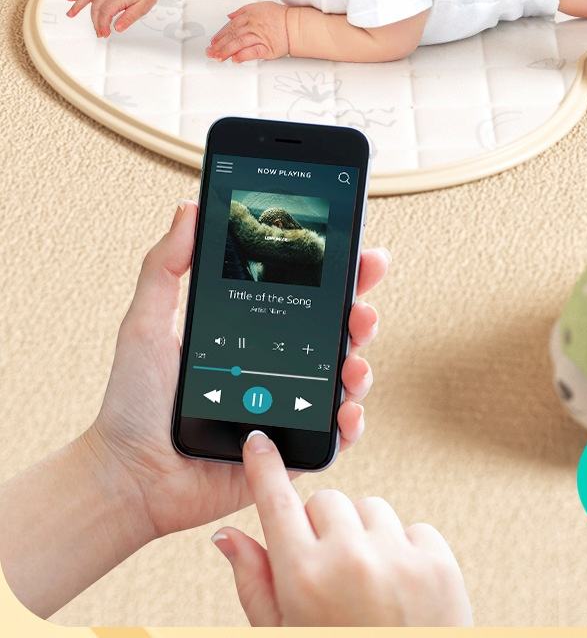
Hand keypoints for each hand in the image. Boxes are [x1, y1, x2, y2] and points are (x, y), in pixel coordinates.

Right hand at [65, 0, 158, 36]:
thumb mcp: (142, 8)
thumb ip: (129, 18)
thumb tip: (117, 29)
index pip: (106, 11)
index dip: (103, 24)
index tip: (105, 34)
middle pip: (96, 8)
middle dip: (96, 23)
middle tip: (100, 34)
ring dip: (78, 6)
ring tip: (70, 15)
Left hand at [86, 202, 387, 543]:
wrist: (129, 474)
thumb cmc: (133, 401)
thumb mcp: (146, 321)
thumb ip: (165, 265)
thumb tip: (190, 207)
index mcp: (250, 331)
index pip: (304, 292)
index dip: (337, 270)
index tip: (357, 247)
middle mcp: (276, 365)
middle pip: (334, 330)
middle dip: (360, 310)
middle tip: (362, 303)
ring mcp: (287, 408)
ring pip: (343, 379)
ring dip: (359, 363)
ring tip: (353, 358)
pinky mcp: (290, 451)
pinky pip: (334, 437)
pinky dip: (351, 421)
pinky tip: (346, 408)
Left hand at [207, 1, 289, 61]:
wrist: (295, 25)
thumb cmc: (280, 16)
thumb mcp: (260, 6)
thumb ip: (242, 11)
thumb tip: (230, 16)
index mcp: (250, 15)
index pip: (230, 26)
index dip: (220, 34)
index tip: (213, 41)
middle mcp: (253, 25)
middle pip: (231, 35)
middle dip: (219, 45)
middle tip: (210, 52)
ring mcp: (259, 37)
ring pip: (239, 44)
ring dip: (227, 51)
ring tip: (218, 57)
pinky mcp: (267, 48)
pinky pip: (252, 52)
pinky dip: (243, 56)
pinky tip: (235, 59)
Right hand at [212, 432, 472, 626]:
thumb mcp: (283, 632)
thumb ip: (254, 582)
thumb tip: (227, 535)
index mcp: (304, 577)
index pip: (276, 500)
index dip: (264, 466)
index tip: (259, 442)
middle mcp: (350, 558)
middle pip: (326, 500)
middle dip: (322, 526)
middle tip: (328, 570)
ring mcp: (398, 557)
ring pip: (370, 508)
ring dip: (365, 535)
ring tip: (367, 585)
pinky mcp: (437, 562)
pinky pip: (413, 528)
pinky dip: (404, 551)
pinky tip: (399, 591)